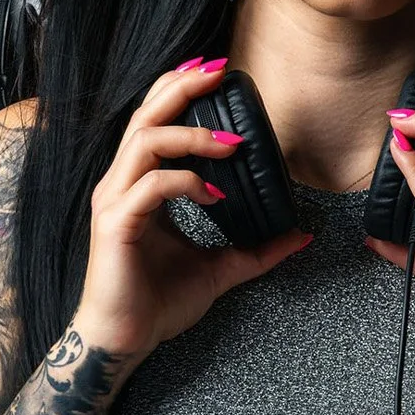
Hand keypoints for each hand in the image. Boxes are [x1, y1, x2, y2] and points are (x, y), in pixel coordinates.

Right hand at [72, 56, 313, 364]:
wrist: (123, 341)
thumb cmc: (156, 304)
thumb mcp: (218, 270)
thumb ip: (256, 250)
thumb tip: (300, 236)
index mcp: (138, 185)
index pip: (154, 121)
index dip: (180, 91)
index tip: (216, 73)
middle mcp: (121, 184)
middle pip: (145, 115)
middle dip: (182, 88)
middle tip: (220, 72)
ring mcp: (115, 201)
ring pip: (146, 142)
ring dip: (192, 135)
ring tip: (231, 142)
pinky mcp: (116, 225)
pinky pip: (152, 186)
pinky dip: (186, 182)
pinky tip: (214, 195)